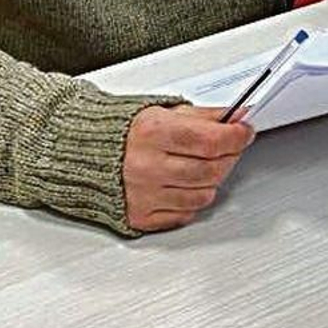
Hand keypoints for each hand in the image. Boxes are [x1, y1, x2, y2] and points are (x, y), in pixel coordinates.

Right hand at [122, 104, 253, 232]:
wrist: (83, 153)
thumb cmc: (122, 131)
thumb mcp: (163, 111)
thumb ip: (204, 115)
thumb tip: (237, 117)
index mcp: (152, 132)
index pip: (211, 140)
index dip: (236, 136)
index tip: (244, 131)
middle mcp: (146, 165)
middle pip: (211, 169)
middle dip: (228, 156)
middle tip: (229, 147)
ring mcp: (143, 194)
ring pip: (203, 195)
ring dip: (212, 179)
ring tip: (202, 164)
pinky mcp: (141, 216)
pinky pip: (186, 213)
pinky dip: (192, 199)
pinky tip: (184, 183)